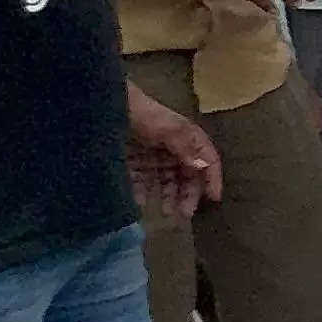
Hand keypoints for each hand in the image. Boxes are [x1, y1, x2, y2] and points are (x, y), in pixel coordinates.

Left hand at [122, 87, 221, 217]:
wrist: (108, 109)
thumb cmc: (145, 116)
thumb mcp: (169, 130)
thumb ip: (186, 148)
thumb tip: (202, 167)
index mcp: (188, 140)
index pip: (207, 161)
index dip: (212, 178)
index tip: (214, 198)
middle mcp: (175, 150)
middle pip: (187, 175)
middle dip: (188, 194)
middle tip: (185, 213)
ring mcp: (154, 157)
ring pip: (166, 182)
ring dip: (168, 197)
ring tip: (165, 213)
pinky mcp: (135, 163)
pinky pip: (142, 182)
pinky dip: (142, 193)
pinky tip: (140, 203)